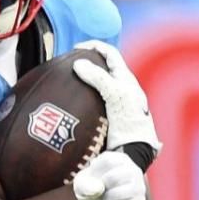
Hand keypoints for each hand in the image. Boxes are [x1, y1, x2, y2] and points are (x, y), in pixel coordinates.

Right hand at [70, 40, 159, 169]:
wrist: (133, 153)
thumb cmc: (130, 123)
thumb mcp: (116, 95)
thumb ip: (98, 78)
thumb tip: (78, 64)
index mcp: (126, 79)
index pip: (110, 54)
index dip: (94, 46)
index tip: (75, 48)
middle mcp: (120, 89)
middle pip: (102, 68)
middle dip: (86, 62)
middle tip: (68, 65)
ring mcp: (113, 104)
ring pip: (95, 86)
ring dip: (81, 82)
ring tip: (65, 83)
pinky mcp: (105, 118)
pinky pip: (89, 103)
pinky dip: (79, 99)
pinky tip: (69, 104)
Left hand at [73, 150, 145, 199]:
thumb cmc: (93, 195)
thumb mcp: (81, 186)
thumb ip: (83, 184)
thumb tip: (97, 188)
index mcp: (119, 159)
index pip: (107, 160)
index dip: (95, 173)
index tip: (94, 180)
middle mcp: (133, 170)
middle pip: (113, 177)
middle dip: (100, 189)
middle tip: (100, 193)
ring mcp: (139, 188)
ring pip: (119, 193)